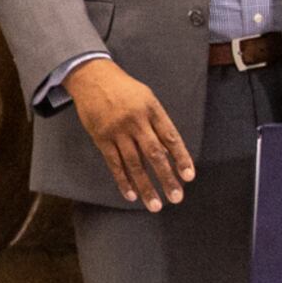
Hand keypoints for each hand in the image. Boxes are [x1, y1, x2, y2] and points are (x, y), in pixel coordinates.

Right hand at [65, 57, 192, 211]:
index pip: (170, 137)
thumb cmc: (123, 88)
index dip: (181, 158)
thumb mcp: (146, 97)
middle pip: (154, 154)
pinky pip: (114, 163)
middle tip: (176, 197)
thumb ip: (158, 122)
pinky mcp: (101, 138)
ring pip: (134, 164)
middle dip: (166, 178)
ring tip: (155, 204)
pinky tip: (131, 194)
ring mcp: (117, 131)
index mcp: (151, 110)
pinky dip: (123, 180)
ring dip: (146, 186)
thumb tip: (170, 151)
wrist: (92, 77)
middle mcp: (136, 121)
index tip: (189, 177)